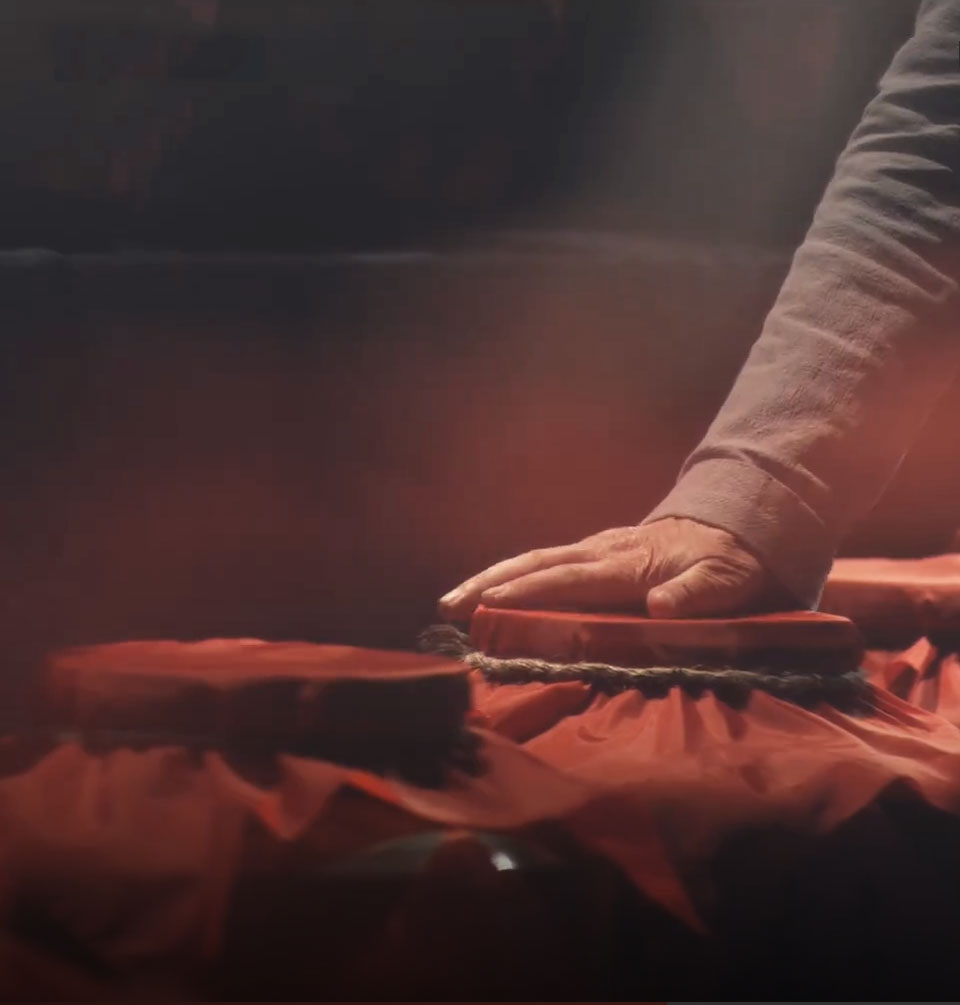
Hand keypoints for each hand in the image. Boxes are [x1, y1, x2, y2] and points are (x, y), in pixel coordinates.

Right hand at [438, 517, 789, 621]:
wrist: (737, 523)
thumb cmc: (730, 562)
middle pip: (538, 564)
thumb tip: (657, 607)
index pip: (568, 578)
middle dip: (491, 582)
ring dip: (494, 577)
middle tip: (449, 604)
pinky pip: (549, 562)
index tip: (489, 602)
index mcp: (628, 565)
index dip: (528, 591)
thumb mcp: (727, 582)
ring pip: (536, 559)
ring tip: (456, 598)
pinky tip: (496, 588)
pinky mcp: (599, 552)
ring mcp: (599, 548)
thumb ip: (694, 595)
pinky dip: (516, 574)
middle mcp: (604, 552)